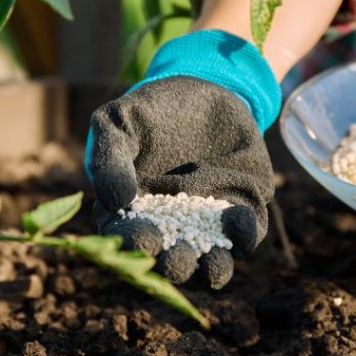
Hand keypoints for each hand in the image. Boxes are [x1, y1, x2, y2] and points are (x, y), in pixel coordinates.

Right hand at [86, 30, 280, 288]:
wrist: (202, 87)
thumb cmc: (149, 109)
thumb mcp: (117, 123)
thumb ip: (110, 159)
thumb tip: (118, 200)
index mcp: (131, 214)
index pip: (128, 240)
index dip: (135, 244)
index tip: (145, 236)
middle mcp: (170, 228)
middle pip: (170, 261)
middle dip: (174, 264)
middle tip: (176, 255)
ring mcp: (207, 224)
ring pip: (209, 262)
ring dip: (212, 268)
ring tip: (214, 262)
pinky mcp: (241, 211)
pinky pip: (245, 235)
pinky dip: (244, 234)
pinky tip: (238, 218)